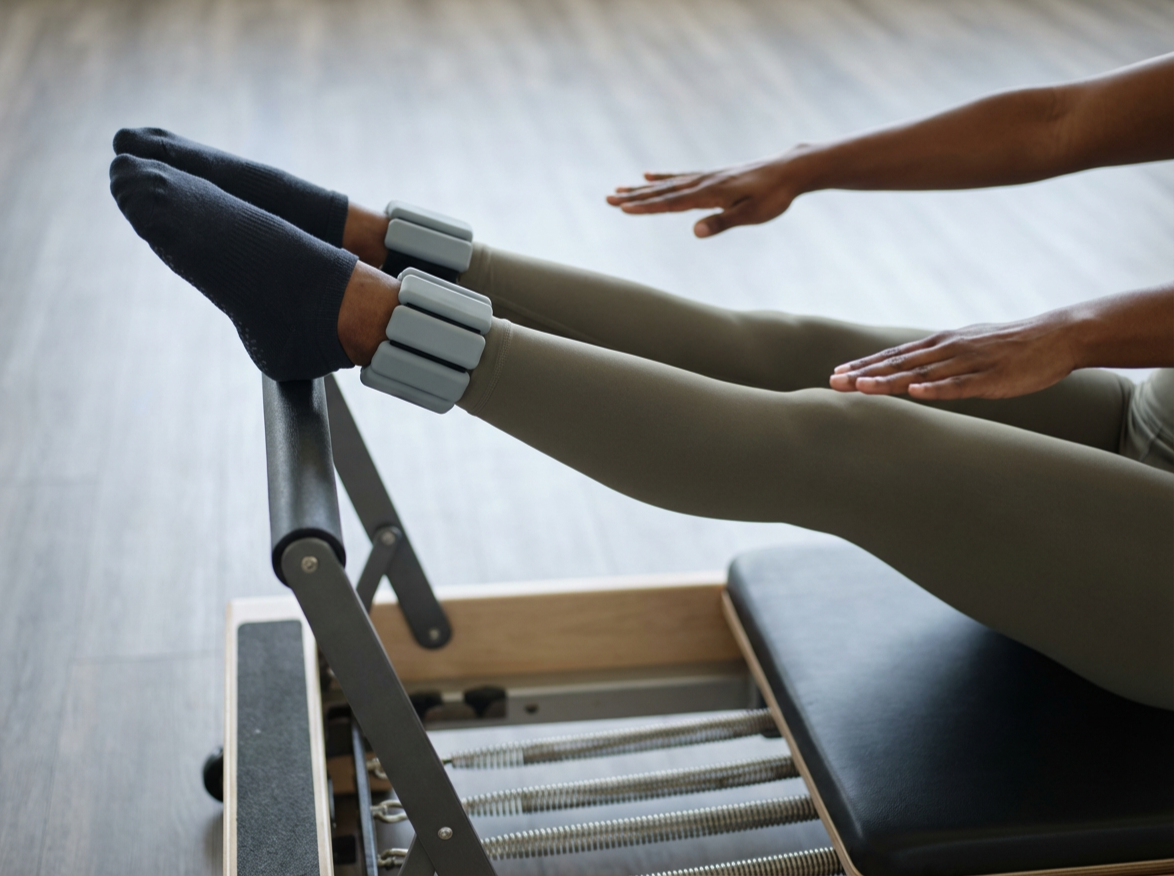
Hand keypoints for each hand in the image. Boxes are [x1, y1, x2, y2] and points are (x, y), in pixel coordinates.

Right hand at [606, 152, 806, 237]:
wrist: (789, 170)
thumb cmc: (773, 196)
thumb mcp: (751, 214)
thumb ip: (722, 222)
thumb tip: (694, 231)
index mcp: (710, 194)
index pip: (671, 203)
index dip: (646, 207)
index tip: (622, 209)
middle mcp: (703, 182)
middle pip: (662, 192)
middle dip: (634, 197)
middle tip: (607, 199)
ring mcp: (706, 177)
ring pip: (667, 184)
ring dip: (641, 189)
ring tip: (619, 189)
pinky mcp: (712, 175)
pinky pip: (680, 176)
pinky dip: (662, 177)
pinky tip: (649, 176)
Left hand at [829, 311, 1082, 400]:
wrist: (1056, 336)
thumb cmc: (1010, 345)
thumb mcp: (968, 345)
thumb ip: (940, 358)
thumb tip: (914, 371)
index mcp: (941, 343)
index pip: (894, 355)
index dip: (865, 365)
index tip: (837, 373)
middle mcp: (948, 349)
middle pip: (899, 363)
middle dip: (864, 373)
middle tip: (833, 382)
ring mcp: (968, 363)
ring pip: (921, 374)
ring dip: (889, 380)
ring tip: (860, 386)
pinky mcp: (990, 378)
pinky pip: (959, 385)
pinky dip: (936, 389)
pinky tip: (915, 393)